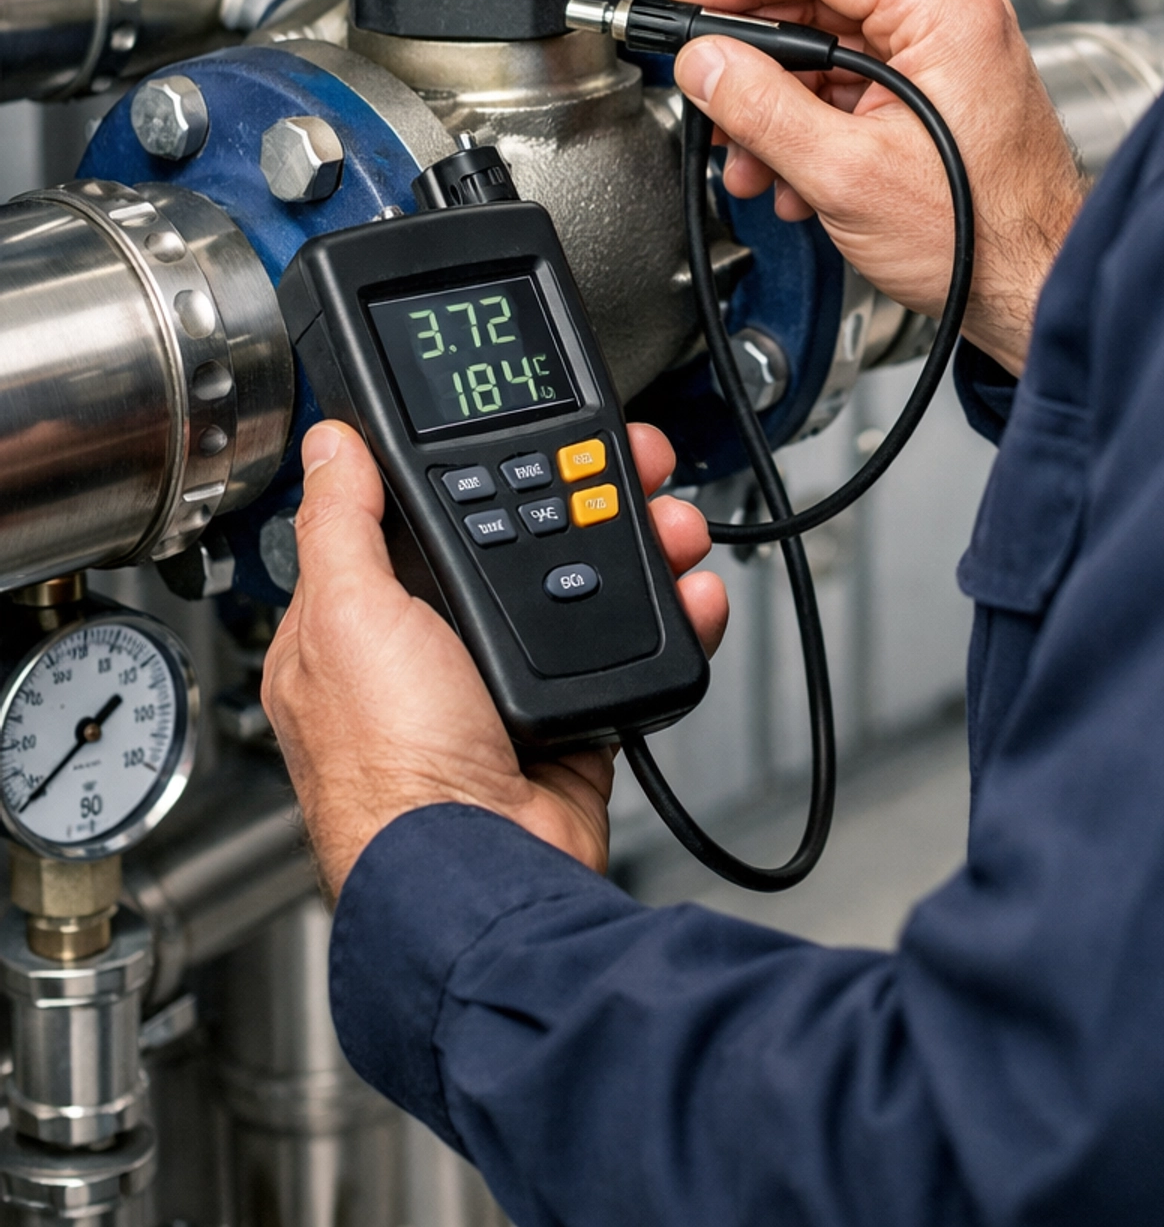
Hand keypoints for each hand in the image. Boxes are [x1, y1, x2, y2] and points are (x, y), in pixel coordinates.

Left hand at [262, 420, 726, 899]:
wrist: (485, 876)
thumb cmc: (393, 771)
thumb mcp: (348, 620)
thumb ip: (339, 525)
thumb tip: (325, 445)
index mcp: (362, 628)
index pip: (419, 518)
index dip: (477, 469)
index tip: (530, 436)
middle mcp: (432, 656)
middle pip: (517, 541)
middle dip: (583, 498)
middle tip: (631, 468)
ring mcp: (503, 689)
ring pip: (585, 587)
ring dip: (640, 546)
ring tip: (672, 523)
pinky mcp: (572, 722)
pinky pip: (628, 653)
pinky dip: (670, 621)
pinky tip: (687, 594)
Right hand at [672, 0, 1084, 377]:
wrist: (1036, 291)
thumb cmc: (985, 237)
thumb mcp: (848, 174)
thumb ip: (764, 109)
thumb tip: (706, 64)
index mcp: (946, 15)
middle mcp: (952, 24)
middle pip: (822, 0)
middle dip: (753, 53)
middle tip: (703, 80)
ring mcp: (946, 62)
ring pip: (831, 52)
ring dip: (776, 101)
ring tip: (744, 151)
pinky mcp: (937, 101)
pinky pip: (853, 90)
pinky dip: (810, 125)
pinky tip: (786, 173)